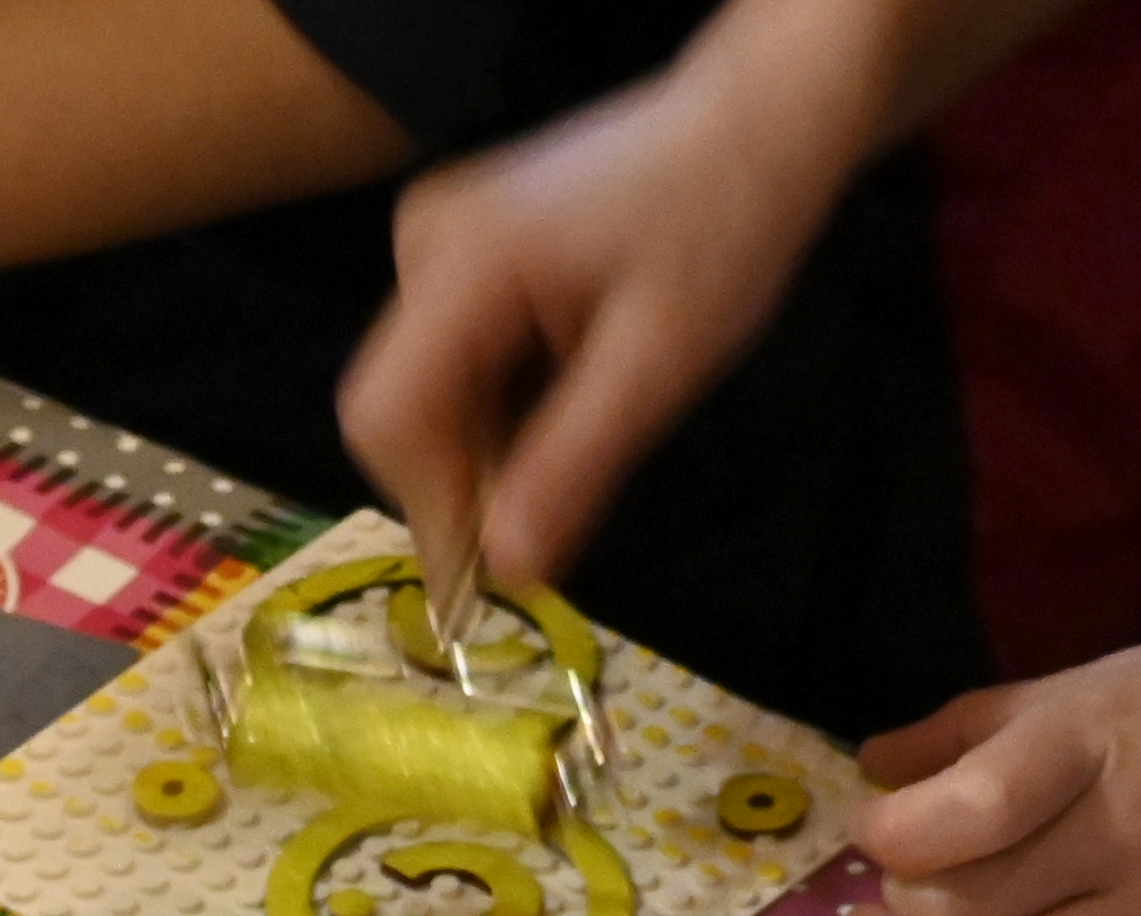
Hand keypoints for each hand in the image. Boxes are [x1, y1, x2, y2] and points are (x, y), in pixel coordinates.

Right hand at [338, 46, 859, 606]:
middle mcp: (423, 245)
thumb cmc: (724, 226)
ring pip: (426, 395)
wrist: (754, 120)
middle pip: (398, 412)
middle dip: (468, 476)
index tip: (499, 568)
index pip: (386, 417)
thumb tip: (505, 571)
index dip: (431, 505)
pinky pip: (451, 362)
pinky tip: (571, 388)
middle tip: (564, 505)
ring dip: (491, 441)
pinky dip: (501, 403)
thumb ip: (573, 465)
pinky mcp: (456, 250)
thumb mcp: (662, 362)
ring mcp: (433, 242)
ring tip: (588, 422)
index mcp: (463, 261)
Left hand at [845, 610, 1140, 915]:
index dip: (888, 835)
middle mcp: (1123, 839)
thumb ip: (979, 725)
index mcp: (1094, 743)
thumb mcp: (1106, 675)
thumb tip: (875, 766)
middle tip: (898, 876)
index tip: (879, 821)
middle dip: (899, 903)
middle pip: (956, 915)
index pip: (954, 821)